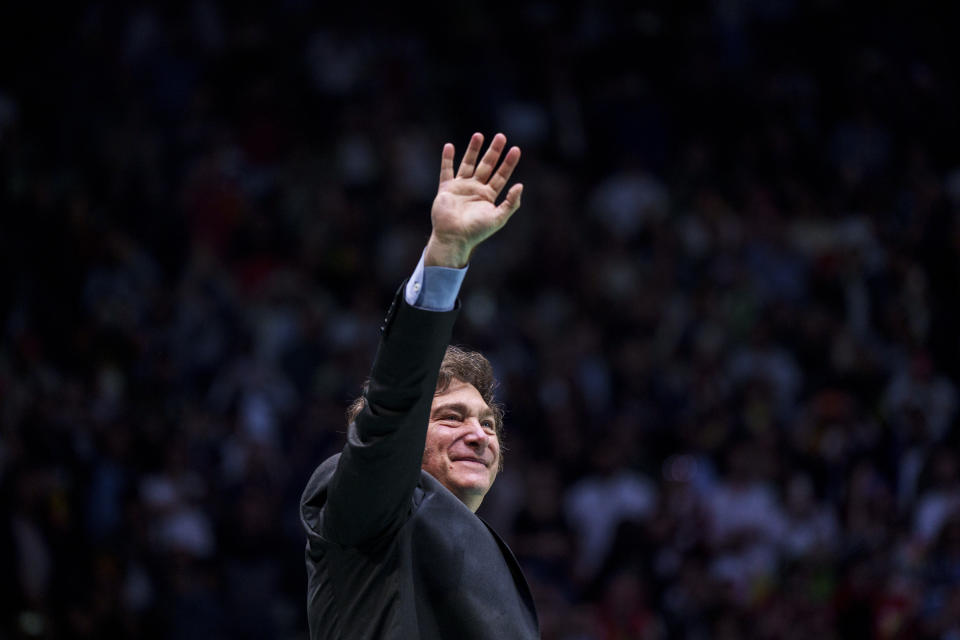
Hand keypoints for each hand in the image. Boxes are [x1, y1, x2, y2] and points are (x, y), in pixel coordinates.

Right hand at [424, 133, 522, 267]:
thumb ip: (511, 203)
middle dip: (494, 151)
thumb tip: (520, 185)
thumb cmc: (477, 231)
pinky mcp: (446, 189)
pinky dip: (447, 159)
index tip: (516, 149)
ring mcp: (461, 187)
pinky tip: (450, 146)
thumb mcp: (498, 218)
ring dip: (473, 150)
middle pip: (486, 165)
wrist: (454, 237)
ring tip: (479, 135)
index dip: (509, 163)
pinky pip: (446, 171)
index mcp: (488, 196)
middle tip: (501, 136)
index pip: (501, 175)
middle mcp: (475, 189)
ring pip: (468, 164)